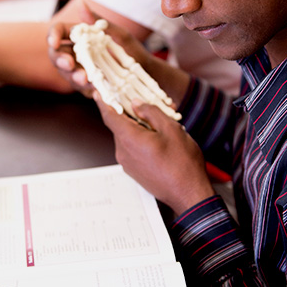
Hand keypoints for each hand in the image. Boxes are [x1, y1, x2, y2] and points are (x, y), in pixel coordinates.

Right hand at [47, 3, 152, 97]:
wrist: (146, 72)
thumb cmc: (132, 50)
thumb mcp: (119, 34)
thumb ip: (100, 23)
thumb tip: (82, 6)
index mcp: (81, 36)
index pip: (59, 32)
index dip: (53, 35)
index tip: (54, 42)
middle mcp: (77, 54)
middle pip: (57, 55)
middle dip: (60, 60)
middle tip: (69, 63)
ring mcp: (81, 70)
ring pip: (67, 74)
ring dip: (73, 76)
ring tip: (84, 77)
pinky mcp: (89, 87)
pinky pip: (82, 88)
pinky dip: (87, 88)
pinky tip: (94, 88)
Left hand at [94, 92, 214, 215]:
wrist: (188, 195)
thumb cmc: (182, 163)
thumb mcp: (171, 129)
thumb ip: (151, 112)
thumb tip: (136, 103)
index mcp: (129, 138)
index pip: (109, 115)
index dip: (103, 101)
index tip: (98, 91)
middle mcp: (123, 152)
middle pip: (120, 125)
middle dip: (131, 113)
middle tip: (148, 105)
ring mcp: (127, 163)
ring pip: (128, 137)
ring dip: (139, 127)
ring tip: (161, 124)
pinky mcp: (134, 171)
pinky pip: (132, 149)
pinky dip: (140, 140)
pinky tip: (159, 139)